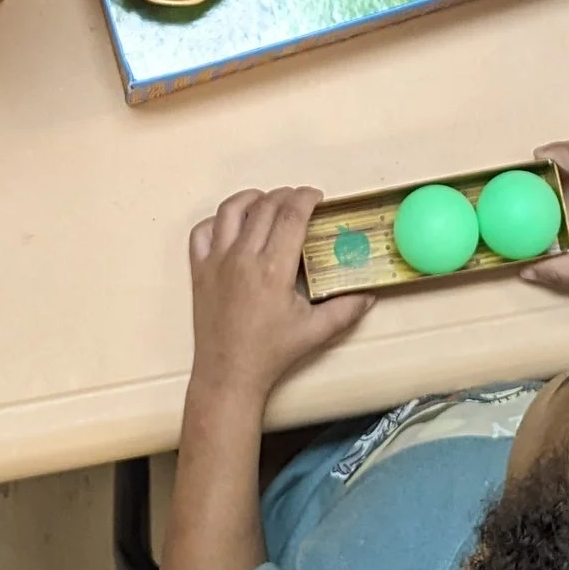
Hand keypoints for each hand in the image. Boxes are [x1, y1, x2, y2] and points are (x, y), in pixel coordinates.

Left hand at [187, 186, 370, 404]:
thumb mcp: (316, 331)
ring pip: (230, 210)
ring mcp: (217, 261)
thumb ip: (346, 310)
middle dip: (285, 195)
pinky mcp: (199, 270)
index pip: (291, 215)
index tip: (317, 197)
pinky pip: (201, 232)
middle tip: (299, 201)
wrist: (229, 374)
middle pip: (264, 206)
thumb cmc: (272, 353)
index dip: (306, 198)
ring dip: (251, 199)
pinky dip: (216, 221)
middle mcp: (243, 257)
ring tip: (266, 202)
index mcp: (273, 268)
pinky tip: (231, 226)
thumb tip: (370, 294)